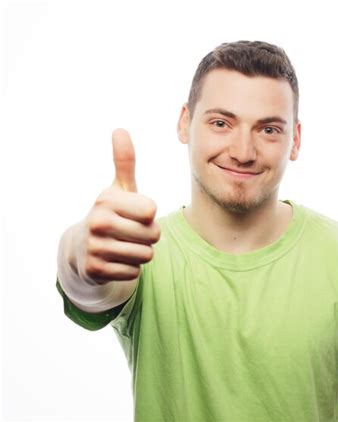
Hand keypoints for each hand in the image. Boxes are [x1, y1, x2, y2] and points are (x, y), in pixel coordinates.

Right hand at [74, 128, 159, 285]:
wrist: (81, 249)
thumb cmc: (111, 214)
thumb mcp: (118, 189)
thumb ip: (124, 162)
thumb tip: (120, 130)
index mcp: (106, 200)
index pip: (151, 211)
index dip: (148, 215)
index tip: (133, 214)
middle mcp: (97, 222)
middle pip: (153, 235)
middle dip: (147, 236)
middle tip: (129, 233)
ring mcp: (94, 247)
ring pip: (146, 255)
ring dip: (140, 253)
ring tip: (122, 246)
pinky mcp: (94, 271)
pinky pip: (134, 272)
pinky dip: (129, 269)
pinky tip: (115, 261)